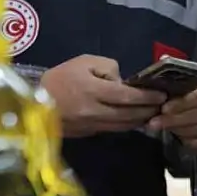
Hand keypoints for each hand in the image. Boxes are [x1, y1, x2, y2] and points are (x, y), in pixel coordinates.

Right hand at [40, 55, 167, 137]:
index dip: (147, 97)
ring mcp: (91, 125)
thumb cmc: (60, 77)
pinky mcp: (88, 134)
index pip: (127, 96)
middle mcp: (94, 111)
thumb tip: (123, 82)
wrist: (33, 103)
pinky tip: (135, 120)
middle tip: (163, 105)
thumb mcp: (83, 62)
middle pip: (129, 114)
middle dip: (148, 110)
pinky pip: (113, 130)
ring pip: (123, 126)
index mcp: (92, 90)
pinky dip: (127, 125)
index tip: (162, 95)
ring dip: (141, 120)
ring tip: (153, 114)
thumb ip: (108, 68)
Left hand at [149, 77, 196, 152]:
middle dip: (175, 118)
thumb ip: (178, 87)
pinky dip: (184, 139)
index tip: (164, 108)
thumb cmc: (192, 94)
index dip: (183, 102)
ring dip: (177, 129)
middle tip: (156, 122)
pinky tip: (174, 134)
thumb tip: (159, 92)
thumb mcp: (187, 85)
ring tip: (162, 126)